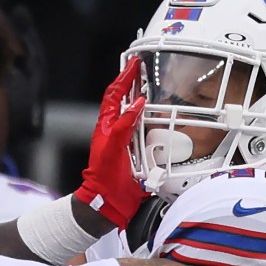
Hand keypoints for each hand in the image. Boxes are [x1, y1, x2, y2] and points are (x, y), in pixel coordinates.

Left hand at [75, 57, 147, 227]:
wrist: (108, 203)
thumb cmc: (104, 177)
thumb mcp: (112, 147)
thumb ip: (124, 125)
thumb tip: (137, 103)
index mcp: (106, 126)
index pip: (115, 94)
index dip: (124, 77)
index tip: (134, 62)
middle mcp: (115, 130)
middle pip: (124, 100)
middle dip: (133, 83)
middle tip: (144, 68)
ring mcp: (126, 141)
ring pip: (135, 114)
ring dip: (143, 99)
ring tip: (153, 85)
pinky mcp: (136, 152)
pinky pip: (146, 131)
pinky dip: (153, 120)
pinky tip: (162, 117)